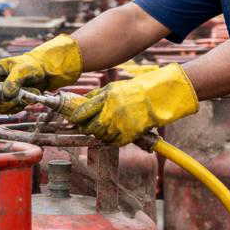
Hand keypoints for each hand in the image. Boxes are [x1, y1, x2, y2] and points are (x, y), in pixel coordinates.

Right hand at [0, 34, 82, 111]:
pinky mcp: (16, 99)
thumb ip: (13, 81)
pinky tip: (30, 97)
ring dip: (14, 104)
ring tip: (26, 94)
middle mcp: (0, 83)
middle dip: (3, 103)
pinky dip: (21, 105)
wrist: (47, 71)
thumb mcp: (22, 70)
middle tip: (15, 99)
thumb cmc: (33, 65)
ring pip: (2, 107)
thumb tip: (6, 94)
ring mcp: (7, 92)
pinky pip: (13, 108)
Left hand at [66, 63, 198, 145]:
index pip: (82, 112)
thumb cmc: (134, 91)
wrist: (156, 99)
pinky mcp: (128, 135)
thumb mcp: (113, 87)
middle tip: (86, 128)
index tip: (73, 120)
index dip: (75, 118)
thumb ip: (96, 95)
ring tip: (104, 128)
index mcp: (105, 98)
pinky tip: (113, 133)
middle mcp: (110, 112)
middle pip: (90, 128)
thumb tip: (82, 101)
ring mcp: (119, 125)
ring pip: (100, 136)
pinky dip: (111, 140)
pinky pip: (113, 142)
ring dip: (100, 134)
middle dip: (86, 129)